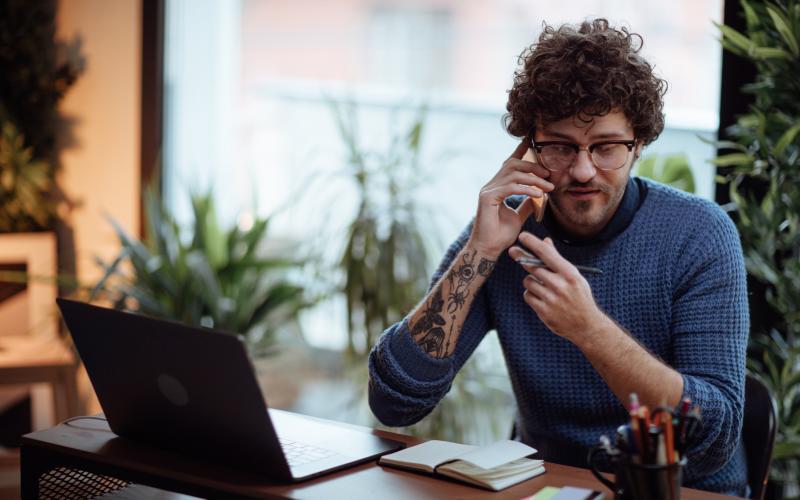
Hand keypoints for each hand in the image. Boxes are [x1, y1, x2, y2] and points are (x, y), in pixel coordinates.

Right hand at [469, 139, 554, 257]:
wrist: (488, 250)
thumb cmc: (500, 235)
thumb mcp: (518, 217)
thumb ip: (526, 204)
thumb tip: (538, 196)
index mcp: (497, 187)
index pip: (510, 164)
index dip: (520, 150)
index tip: (532, 139)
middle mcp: (491, 186)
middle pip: (512, 164)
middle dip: (532, 165)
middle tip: (548, 174)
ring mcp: (487, 191)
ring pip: (512, 174)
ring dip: (533, 178)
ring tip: (547, 186)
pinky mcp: (487, 198)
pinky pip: (510, 187)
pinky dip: (526, 189)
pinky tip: (537, 194)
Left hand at [508, 232, 604, 343]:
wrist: (586, 326)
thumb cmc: (580, 297)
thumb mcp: (574, 276)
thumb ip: (557, 259)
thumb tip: (545, 241)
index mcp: (570, 274)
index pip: (547, 254)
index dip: (533, 243)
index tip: (522, 236)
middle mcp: (560, 285)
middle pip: (533, 267)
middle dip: (523, 258)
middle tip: (513, 251)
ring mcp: (551, 299)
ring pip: (528, 281)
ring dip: (531, 281)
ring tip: (542, 286)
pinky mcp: (543, 311)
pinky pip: (528, 295)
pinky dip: (531, 294)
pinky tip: (541, 298)